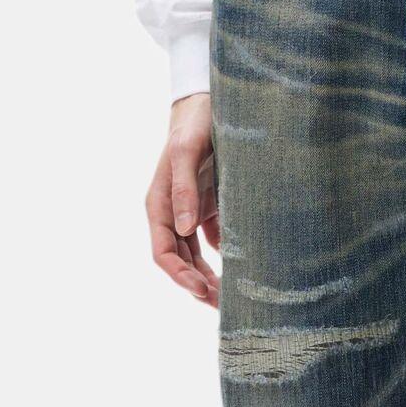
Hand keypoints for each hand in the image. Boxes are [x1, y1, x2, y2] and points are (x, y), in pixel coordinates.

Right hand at [145, 93, 219, 306]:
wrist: (210, 99)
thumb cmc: (195, 121)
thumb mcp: (187, 150)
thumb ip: (185, 188)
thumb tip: (183, 228)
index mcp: (160, 203)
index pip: (163, 252)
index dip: (179, 275)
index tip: (200, 290)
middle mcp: (173, 211)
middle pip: (181, 260)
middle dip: (198, 285)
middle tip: (224, 306)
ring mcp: (191, 210)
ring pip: (197, 255)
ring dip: (211, 277)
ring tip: (232, 298)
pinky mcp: (210, 205)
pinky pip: (216, 239)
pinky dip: (227, 257)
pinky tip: (246, 269)